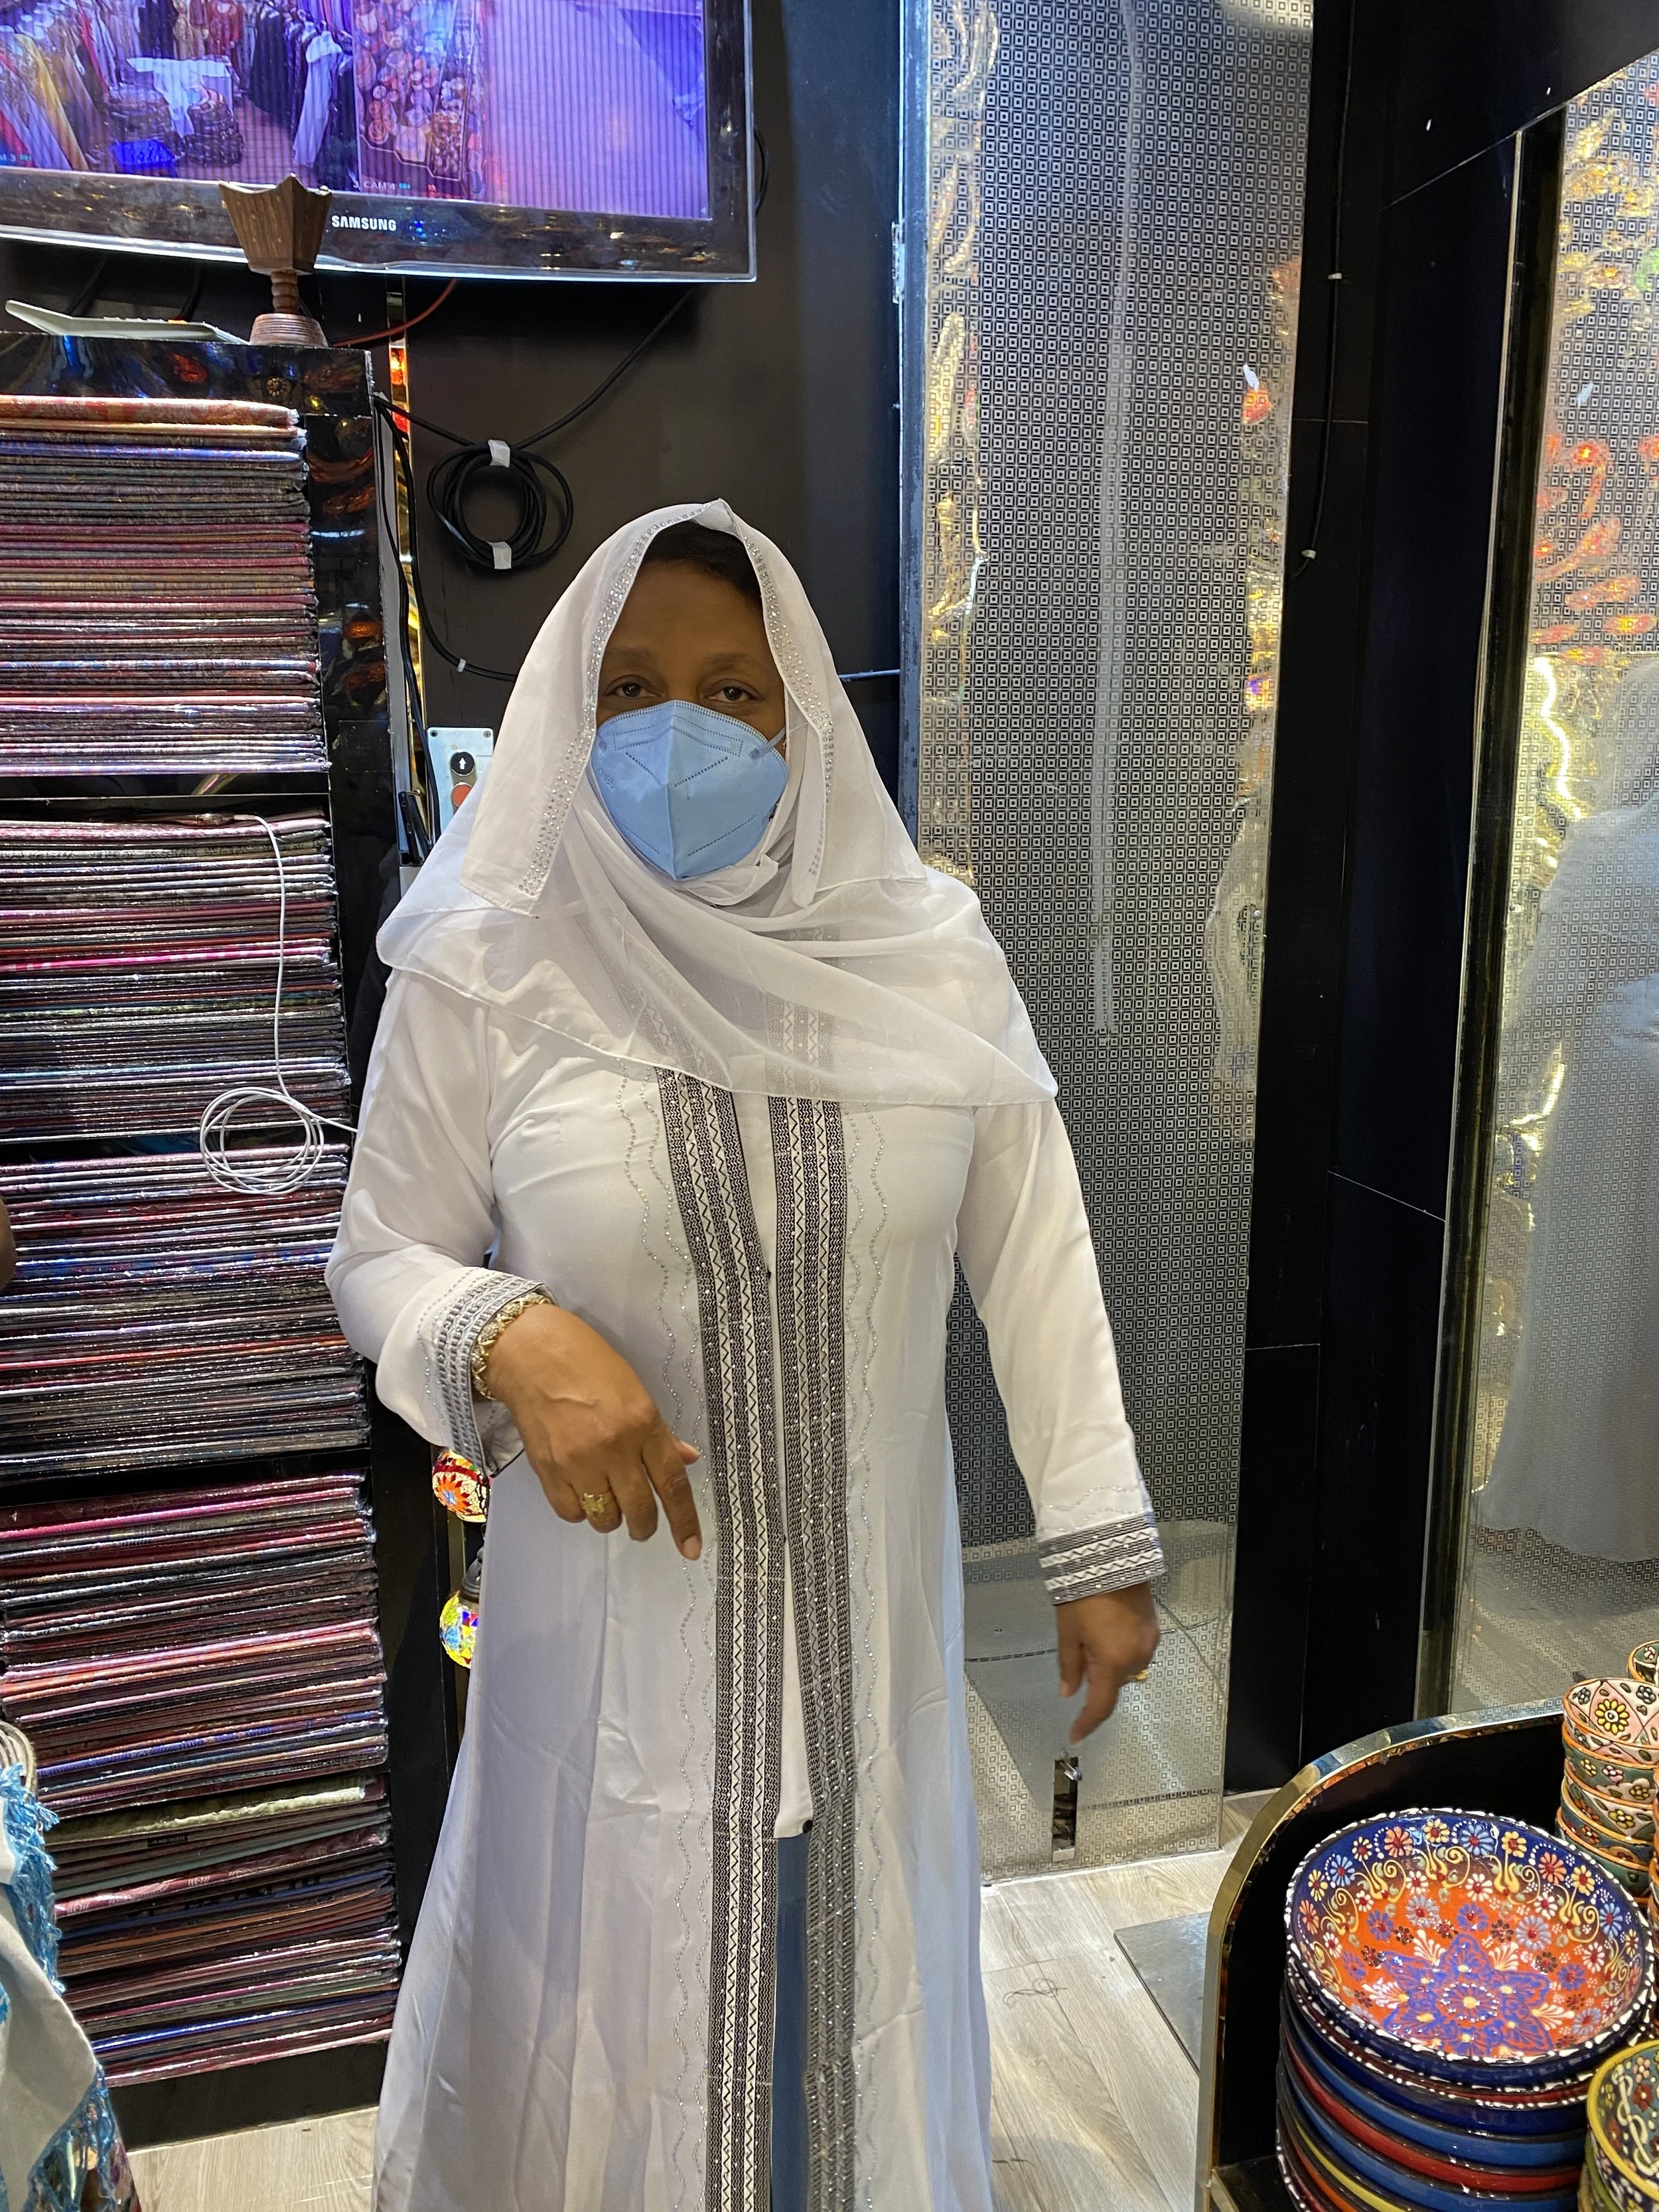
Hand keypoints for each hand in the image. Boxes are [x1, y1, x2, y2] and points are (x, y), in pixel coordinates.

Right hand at [482, 1303, 702, 1558]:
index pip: (672, 1483)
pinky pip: (571, 1513)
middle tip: (643, 1521)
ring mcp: (577, 1462)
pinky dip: (580, 1510)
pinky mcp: (547, 1471)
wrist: (532, 1354)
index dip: (685, 1521)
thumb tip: (687, 1461)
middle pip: (639, 1509)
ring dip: (612, 1516)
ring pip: (605, 1518)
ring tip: (608, 1496)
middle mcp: (613, 1447)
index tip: (691, 1548)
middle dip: (645, 1525)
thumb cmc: (587, 1363)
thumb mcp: (635, 1390)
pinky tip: (581, 1490)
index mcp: (642, 1423)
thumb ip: (660, 1433)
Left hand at [1057, 1584, 1158, 1741]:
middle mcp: (1136, 1659)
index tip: (1075, 1735)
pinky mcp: (1154, 1629)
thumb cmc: (1083, 1595)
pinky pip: (1135, 1650)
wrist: (1112, 1558)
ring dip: (1109, 1661)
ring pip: (1125, 1666)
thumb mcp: (1068, 1631)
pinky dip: (1120, 1649)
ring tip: (1092, 1631)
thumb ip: (1069, 1666)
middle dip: (1096, 1676)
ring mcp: (1148, 1644)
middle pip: (1113, 1682)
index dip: (1087, 1723)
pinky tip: (1108, 1628)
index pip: (1100, 1705)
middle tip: (1078, 1648)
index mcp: (1112, 1663)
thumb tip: (1068, 1693)